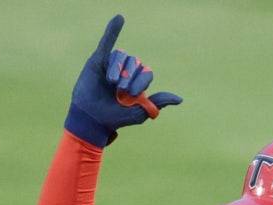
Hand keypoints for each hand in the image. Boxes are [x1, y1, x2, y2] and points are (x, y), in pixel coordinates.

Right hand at [65, 15, 182, 146]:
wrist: (93, 118)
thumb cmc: (115, 117)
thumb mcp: (139, 112)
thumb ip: (158, 103)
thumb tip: (179, 99)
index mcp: (138, 82)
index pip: (146, 73)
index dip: (142, 81)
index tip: (133, 93)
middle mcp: (127, 70)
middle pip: (135, 63)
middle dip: (128, 78)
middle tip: (120, 91)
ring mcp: (113, 64)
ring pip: (121, 56)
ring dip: (117, 69)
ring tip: (111, 83)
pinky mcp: (98, 59)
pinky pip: (107, 41)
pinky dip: (112, 30)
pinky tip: (119, 19)